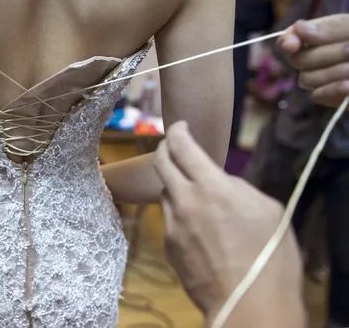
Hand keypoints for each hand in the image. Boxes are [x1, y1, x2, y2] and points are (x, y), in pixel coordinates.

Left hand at [153, 122, 303, 325]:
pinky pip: (168, 219)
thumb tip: (222, 182)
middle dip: (165, 148)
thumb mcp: (267, 210)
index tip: (179, 126)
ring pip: (164, 192)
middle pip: (160, 162)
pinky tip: (195, 224)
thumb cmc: (269, 256)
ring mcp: (172, 224)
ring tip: (191, 190)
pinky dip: (178, 212)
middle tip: (173, 146)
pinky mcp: (168, 246)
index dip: (178, 130)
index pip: (182, 146)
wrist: (248, 303)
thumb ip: (237, 188)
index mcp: (211, 186)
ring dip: (174, 184)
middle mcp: (184, 201)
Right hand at [280, 14, 348, 107]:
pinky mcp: (331, 98)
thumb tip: (299, 29)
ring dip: (333, 71)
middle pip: (298, 59)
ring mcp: (322, 79)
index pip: (289, 39)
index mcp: (319, 36)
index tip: (293, 43)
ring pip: (307, 79)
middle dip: (324, 54)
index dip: (288, 40)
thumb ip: (330, 29)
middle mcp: (315, 57)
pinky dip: (334, 89)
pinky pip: (319, 95)